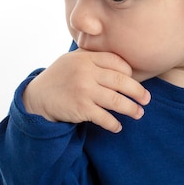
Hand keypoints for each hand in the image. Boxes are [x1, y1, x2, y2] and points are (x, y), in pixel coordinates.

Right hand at [22, 49, 150, 132]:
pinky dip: (114, 124)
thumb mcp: (72, 60)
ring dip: (131, 109)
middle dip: (138, 91)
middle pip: (121, 80)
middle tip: (146, 98)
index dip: (129, 71)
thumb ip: (93, 58)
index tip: (133, 80)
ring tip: (139, 113)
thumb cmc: (59, 77)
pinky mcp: (81, 108)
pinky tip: (118, 126)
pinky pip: (104, 117)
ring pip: (116, 100)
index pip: (116, 61)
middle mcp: (86, 72)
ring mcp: (84, 90)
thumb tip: (122, 63)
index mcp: (86, 57)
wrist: (37, 97)